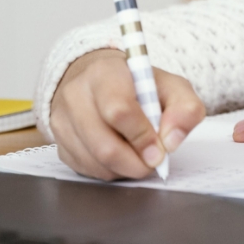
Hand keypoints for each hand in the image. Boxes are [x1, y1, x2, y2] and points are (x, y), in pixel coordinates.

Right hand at [49, 48, 205, 179]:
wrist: (98, 80)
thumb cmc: (137, 84)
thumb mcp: (171, 85)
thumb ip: (185, 108)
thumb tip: (171, 141)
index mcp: (105, 73)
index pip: (119, 111)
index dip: (142, 137)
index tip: (160, 150)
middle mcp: (76, 94)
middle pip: (104, 145)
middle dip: (136, 162)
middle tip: (154, 161)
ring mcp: (62, 120)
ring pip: (95, 162)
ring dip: (125, 168)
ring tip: (139, 155)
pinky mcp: (59, 142)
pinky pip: (86, 169)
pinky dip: (110, 170)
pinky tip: (121, 154)